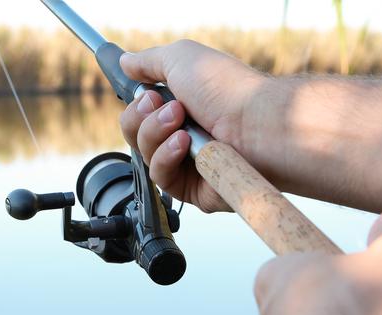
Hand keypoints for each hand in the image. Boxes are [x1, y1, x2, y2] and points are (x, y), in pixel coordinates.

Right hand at [118, 40, 266, 212]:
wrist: (256, 124)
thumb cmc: (227, 90)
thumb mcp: (182, 59)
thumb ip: (148, 61)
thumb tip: (125, 62)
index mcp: (180, 107)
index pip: (138, 113)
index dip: (137, 105)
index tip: (150, 94)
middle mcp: (182, 134)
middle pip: (134, 134)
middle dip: (143, 118)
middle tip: (171, 107)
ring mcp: (187, 163)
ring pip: (144, 155)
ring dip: (155, 134)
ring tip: (181, 123)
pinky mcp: (192, 188)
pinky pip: (160, 177)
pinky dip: (166, 157)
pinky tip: (184, 145)